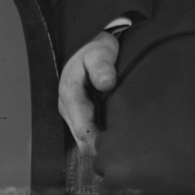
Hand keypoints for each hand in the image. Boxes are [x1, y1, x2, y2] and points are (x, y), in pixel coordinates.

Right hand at [58, 31, 119, 155]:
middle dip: (100, 148)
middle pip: (82, 140)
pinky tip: (117, 135)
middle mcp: (68, 108)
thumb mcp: (99, 52)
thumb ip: (101, 67)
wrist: (87, 43)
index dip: (98, 143)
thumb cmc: (94, 47)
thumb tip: (106, 83)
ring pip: (84, 139)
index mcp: (70, 95)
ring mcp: (74, 112)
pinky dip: (101, 136)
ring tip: (123, 144)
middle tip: (125, 150)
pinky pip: (89, 132)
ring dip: (101, 143)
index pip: (82, 130)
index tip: (117, 149)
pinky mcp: (81, 113)